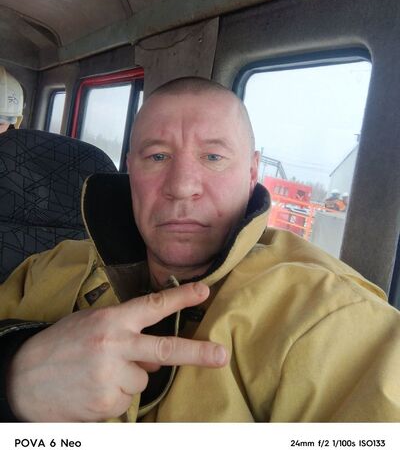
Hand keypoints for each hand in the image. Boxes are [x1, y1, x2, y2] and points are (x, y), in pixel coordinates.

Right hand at [6, 282, 227, 421]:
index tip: (204, 290)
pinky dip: (117, 394)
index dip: (180, 297)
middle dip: (196, 352)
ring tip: (101, 372)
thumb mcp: (91, 322)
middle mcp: (114, 346)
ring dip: (131, 376)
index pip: (152, 306)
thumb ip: (124, 328)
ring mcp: (110, 377)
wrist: (25, 378)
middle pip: (164, 350)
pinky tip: (95, 388)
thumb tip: (156, 348)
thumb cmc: (63, 344)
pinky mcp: (106, 403)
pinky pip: (128, 398)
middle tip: (221, 355)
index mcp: (111, 320)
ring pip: (144, 378)